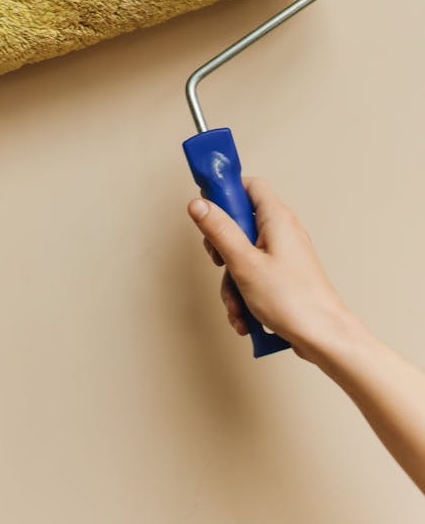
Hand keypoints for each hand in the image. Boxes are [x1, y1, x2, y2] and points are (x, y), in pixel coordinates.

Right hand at [187, 177, 349, 360]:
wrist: (324, 338)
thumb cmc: (293, 300)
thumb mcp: (244, 262)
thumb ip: (219, 230)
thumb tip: (198, 205)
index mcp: (277, 218)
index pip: (249, 185)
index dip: (225, 191)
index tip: (206, 207)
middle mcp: (282, 232)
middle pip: (239, 224)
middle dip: (222, 249)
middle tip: (220, 262)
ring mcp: (282, 255)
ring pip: (242, 256)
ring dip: (232, 282)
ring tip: (237, 306)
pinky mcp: (282, 277)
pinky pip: (253, 277)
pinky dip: (244, 295)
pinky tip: (245, 318)